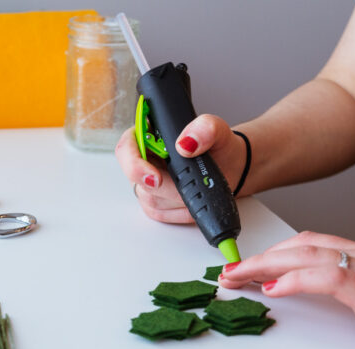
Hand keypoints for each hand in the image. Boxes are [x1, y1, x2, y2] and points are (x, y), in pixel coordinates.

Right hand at [114, 114, 247, 222]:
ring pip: (151, 199)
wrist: (228, 168)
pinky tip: (192, 200)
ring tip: (197, 187)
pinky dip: (180, 211)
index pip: (125, 148)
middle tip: (186, 185)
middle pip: (137, 180)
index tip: (155, 176)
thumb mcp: (217, 130)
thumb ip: (205, 128)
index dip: (134, 163)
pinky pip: (161, 214)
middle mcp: (143, 159)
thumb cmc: (218, 147)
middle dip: (166, 186)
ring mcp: (146, 184)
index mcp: (149, 135)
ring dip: (177, 198)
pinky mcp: (154, 204)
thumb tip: (186, 143)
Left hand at [218, 231, 354, 348]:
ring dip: (265, 265)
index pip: (310, 243)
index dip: (272, 252)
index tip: (244, 266)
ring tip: (236, 277)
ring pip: (308, 254)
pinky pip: (331, 278)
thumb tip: (317, 292)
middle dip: (259, 257)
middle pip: (301, 245)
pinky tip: (273, 289)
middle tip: (227, 272)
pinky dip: (296, 279)